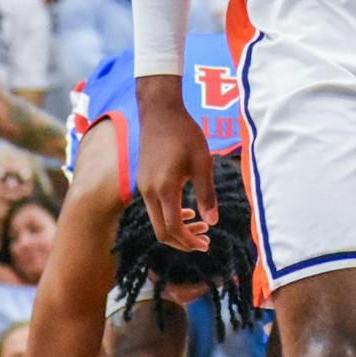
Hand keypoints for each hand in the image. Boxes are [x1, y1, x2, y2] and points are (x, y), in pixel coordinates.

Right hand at [136, 75, 215, 251]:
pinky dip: (169, 215)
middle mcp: (149, 191)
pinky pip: (153, 208)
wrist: (160, 112)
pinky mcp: (142, 181)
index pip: (173, 227)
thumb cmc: (185, 134)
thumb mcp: (203, 162)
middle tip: (205, 243)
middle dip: (183, 242)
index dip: (189, 241)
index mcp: (164, 188)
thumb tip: (213, 222)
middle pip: (162, 231)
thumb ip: (207, 193)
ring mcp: (142, 187)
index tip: (206, 244)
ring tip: (202, 227)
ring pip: (157, 221)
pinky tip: (186, 211)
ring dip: (177, 229)